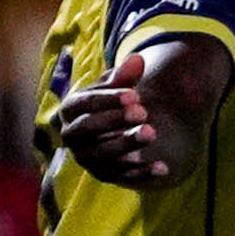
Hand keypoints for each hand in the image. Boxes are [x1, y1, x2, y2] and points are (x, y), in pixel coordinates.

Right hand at [51, 46, 182, 185]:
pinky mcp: (105, 175)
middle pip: (88, 129)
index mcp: (69, 110)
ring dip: (128, 144)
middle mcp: (72, 136)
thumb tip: (137, 59)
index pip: (82, 104)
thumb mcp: (118, 88)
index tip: (134, 95)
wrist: (116, 130)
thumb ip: (125, 76)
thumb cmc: (114, 103)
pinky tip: (164, 167)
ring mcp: (87, 158)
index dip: (106, 99)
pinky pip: (122, 177)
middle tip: (143, 112)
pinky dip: (143, 173)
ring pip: (103, 154)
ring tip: (152, 132)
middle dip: (114, 120)